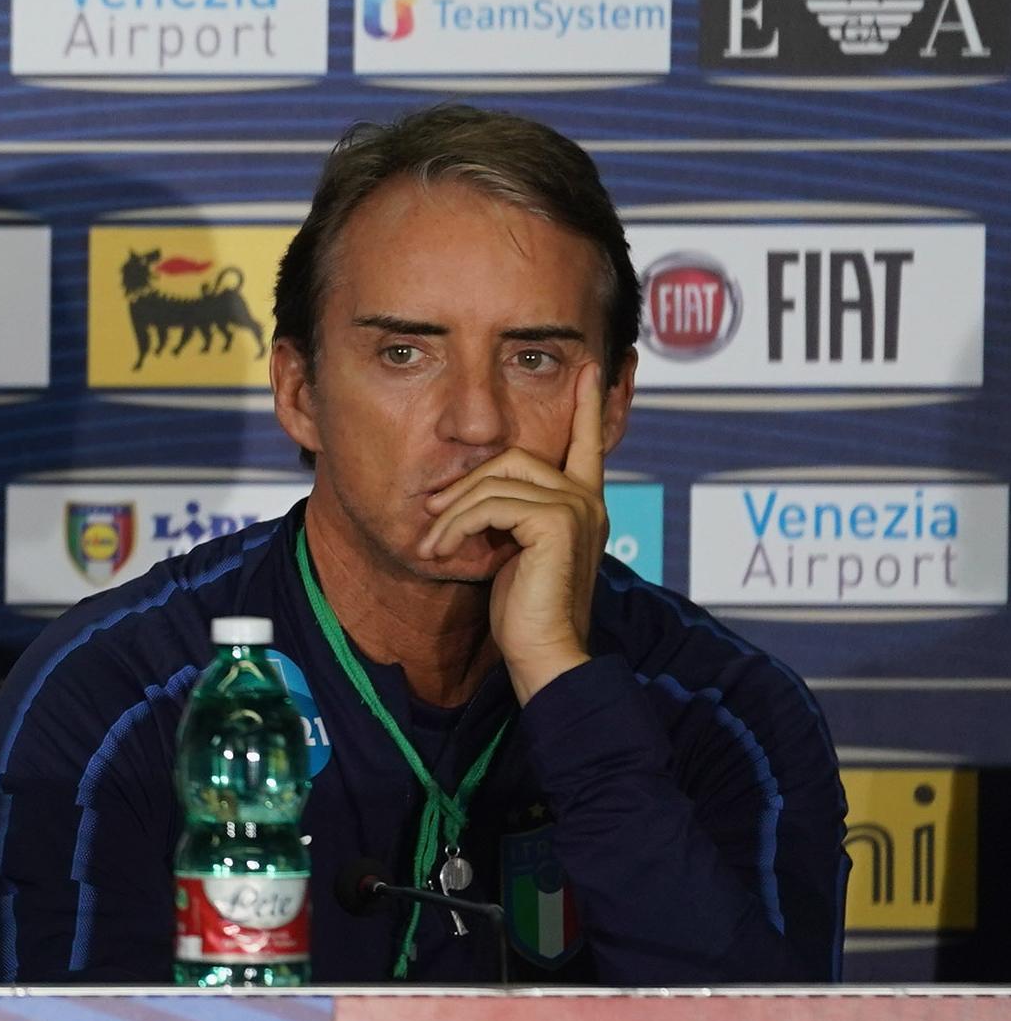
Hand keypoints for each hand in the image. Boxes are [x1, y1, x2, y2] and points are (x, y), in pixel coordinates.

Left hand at [419, 361, 609, 702]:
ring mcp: (576, 508)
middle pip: (513, 457)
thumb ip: (510, 513)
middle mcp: (587, 500)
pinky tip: (441, 552)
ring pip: (495, 480)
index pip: (587, 442)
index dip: (585, 405)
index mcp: (583, 503)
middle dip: (465, 485)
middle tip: (432, 517)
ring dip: (451, 512)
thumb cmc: (522, 610)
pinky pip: (489, 504)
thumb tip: (473, 486)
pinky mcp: (556, 522)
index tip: (588, 367)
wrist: (543, 653)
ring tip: (432, 543)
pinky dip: (456, 526)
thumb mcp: (513, 549)